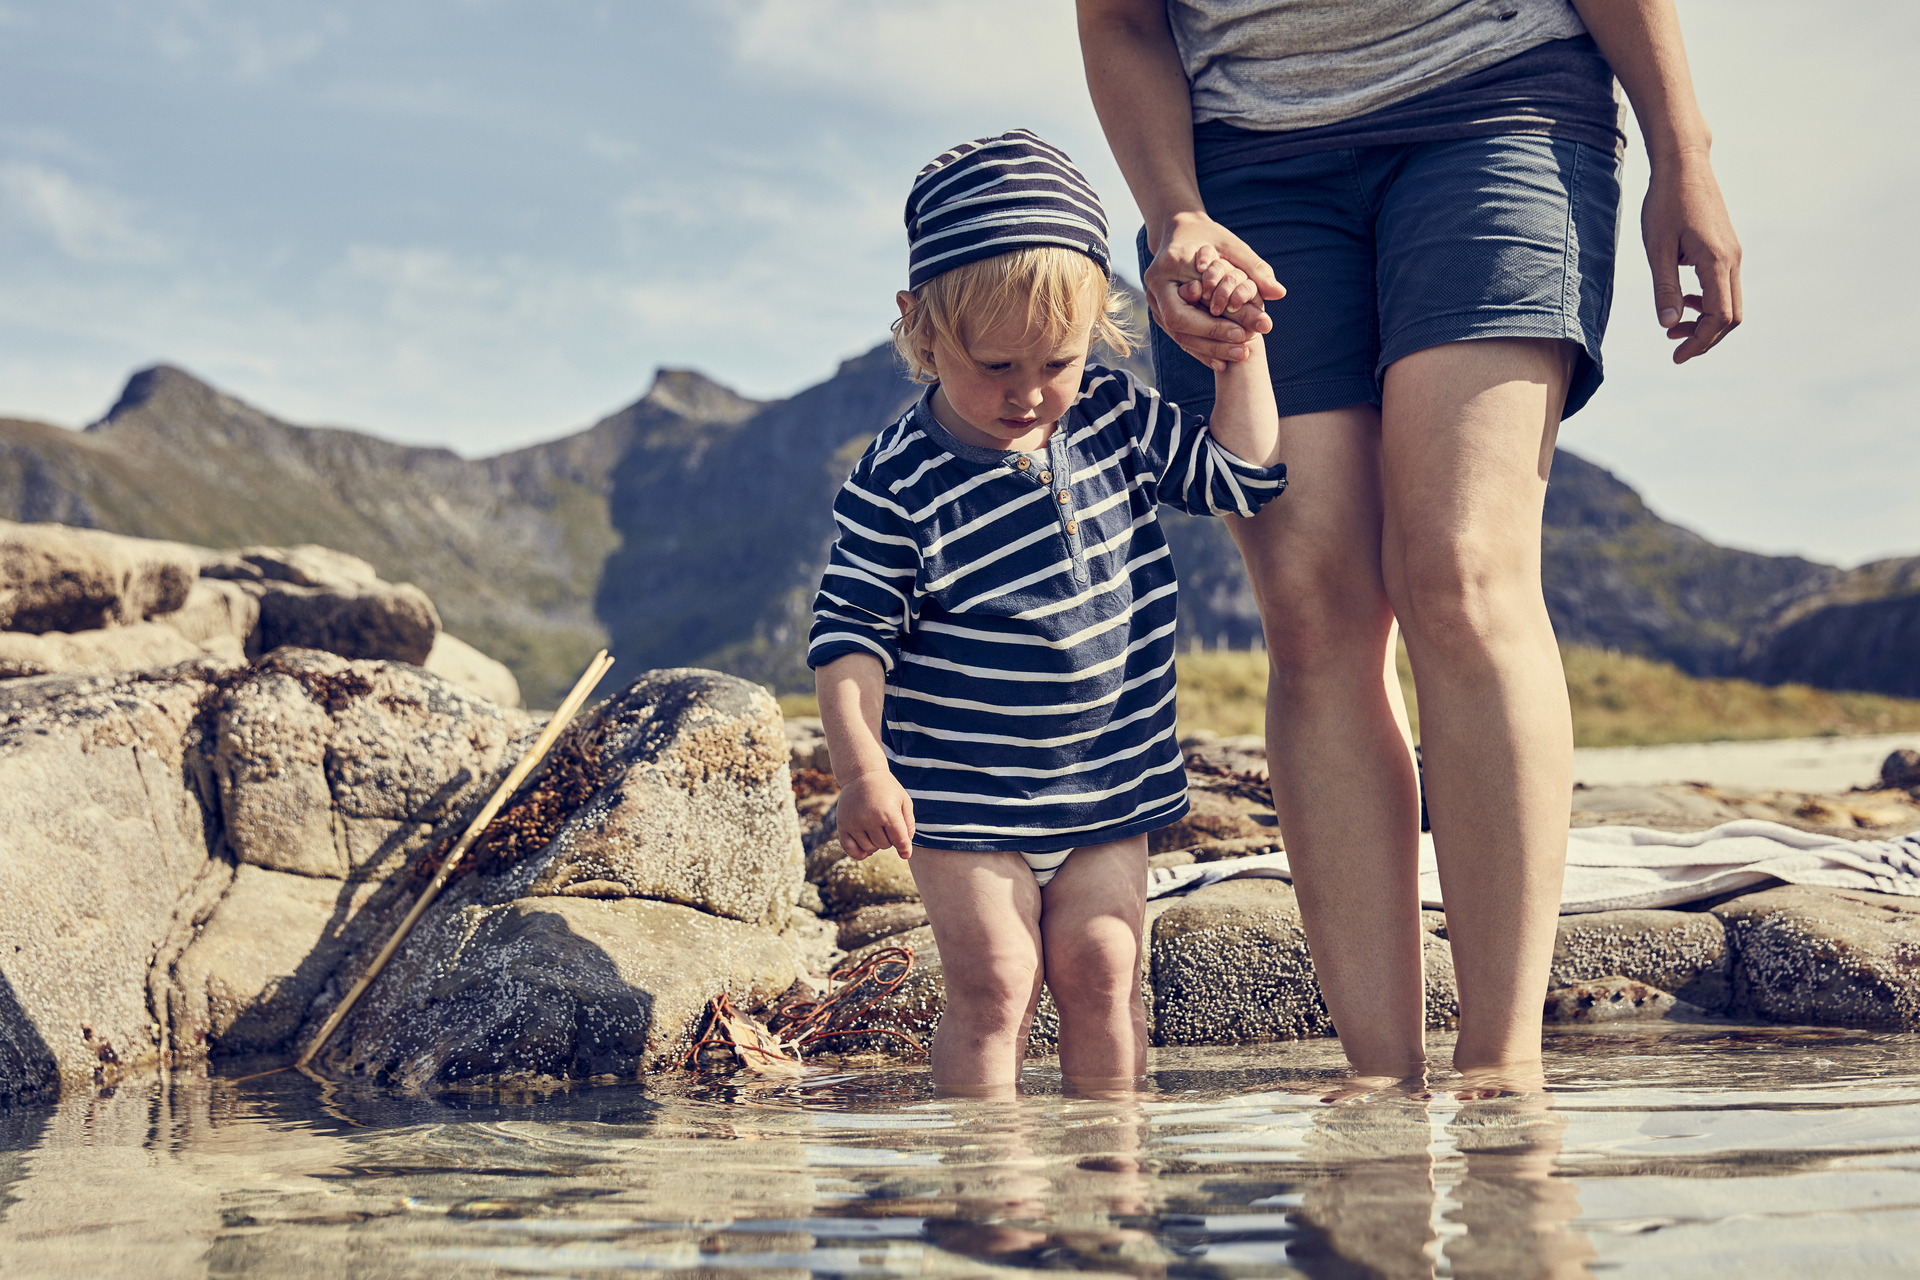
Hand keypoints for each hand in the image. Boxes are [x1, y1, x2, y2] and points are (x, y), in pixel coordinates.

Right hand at [833, 771, 914, 859]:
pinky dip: (858, 853)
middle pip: (885, 845)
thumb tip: (905, 852)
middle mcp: (870, 819)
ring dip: (876, 843)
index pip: (899, 841)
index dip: (905, 848)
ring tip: (877, 829)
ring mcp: (854, 822)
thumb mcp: (904, 802)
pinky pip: (850, 849)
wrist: (862, 774)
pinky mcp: (843, 825)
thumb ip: (908, 826)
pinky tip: (865, 850)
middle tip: (887, 825)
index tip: (906, 852)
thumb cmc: (887, 789)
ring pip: (869, 848)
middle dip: (889, 839)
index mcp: (888, 813)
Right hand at [1144, 212, 1285, 370]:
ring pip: (1178, 335)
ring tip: (1240, 355)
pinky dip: (1201, 350)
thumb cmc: (1208, 236)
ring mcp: (1154, 302)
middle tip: (1245, 349)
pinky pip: (1179, 337)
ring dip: (1210, 349)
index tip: (1245, 332)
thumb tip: (1279, 293)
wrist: (1180, 231)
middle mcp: (1155, 287)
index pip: (1190, 301)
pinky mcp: (1160, 313)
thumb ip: (1254, 268)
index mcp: (1168, 265)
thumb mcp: (1231, 245)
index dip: (1214, 323)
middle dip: (1213, 340)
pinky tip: (1222, 363)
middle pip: (1179, 324)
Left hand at [1641, 151, 1741, 362]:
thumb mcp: (1657, 249)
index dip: (1700, 342)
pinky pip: (1724, 287)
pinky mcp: (1726, 249)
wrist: (1684, 165)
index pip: (1719, 317)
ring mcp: (1733, 254)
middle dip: (1705, 338)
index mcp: (1717, 262)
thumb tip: (1667, 326)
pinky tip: (1681, 303)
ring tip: (1672, 330)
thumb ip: (1664, 288)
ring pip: (1729, 303)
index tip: (1676, 356)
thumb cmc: (1666, 203)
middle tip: (1674, 349)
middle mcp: (1733, 260)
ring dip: (1705, 322)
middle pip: (1731, 316)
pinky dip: (1706, 303)